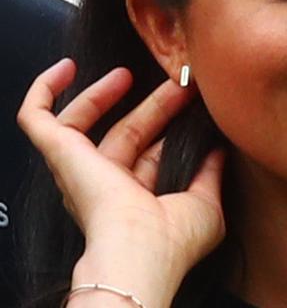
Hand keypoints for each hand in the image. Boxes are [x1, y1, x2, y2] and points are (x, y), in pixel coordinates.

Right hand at [17, 58, 225, 306]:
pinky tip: (67, 67)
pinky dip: (46, 90)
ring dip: (110, 93)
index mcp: (136, 198)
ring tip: (134, 72)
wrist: (141, 248)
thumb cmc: (173, 239)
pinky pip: (37, 118)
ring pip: (89, 120)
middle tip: (181, 83)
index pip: (150, 154)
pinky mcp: (59, 153)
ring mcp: (78, 167)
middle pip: (128, 131)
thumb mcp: (205, 202)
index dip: (168, 128)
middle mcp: (104, 184)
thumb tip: (219, 148)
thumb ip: (211, 173)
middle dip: (155, 105)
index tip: (192, 104)